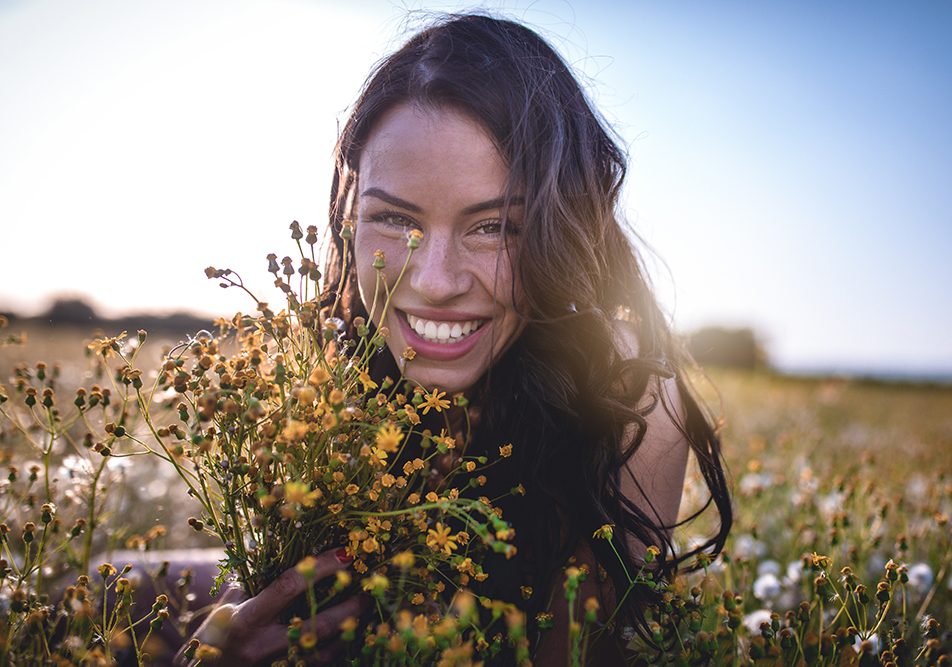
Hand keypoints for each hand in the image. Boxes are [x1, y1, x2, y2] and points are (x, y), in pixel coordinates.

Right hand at [174, 548, 359, 665]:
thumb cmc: (212, 635)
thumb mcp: (226, 605)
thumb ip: (252, 580)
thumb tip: (275, 543)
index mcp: (245, 619)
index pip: (288, 587)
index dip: (320, 567)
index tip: (345, 553)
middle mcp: (260, 646)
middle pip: (315, 625)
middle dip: (348, 607)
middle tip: (370, 589)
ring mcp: (273, 666)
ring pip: (323, 651)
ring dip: (349, 630)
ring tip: (367, 610)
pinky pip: (318, 665)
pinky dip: (337, 649)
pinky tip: (350, 634)